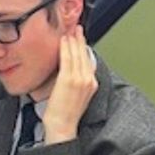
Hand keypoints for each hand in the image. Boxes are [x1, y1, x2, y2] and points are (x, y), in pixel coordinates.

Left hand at [42, 25, 96, 143]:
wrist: (62, 126)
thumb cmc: (65, 115)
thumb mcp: (76, 97)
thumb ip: (75, 83)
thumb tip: (68, 73)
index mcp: (91, 84)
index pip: (88, 61)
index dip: (84, 47)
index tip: (80, 38)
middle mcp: (88, 80)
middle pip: (84, 55)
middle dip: (80, 40)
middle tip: (76, 28)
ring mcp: (79, 79)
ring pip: (77, 54)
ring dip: (73, 40)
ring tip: (70, 30)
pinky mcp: (69, 79)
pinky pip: (68, 59)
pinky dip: (66, 48)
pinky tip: (63, 40)